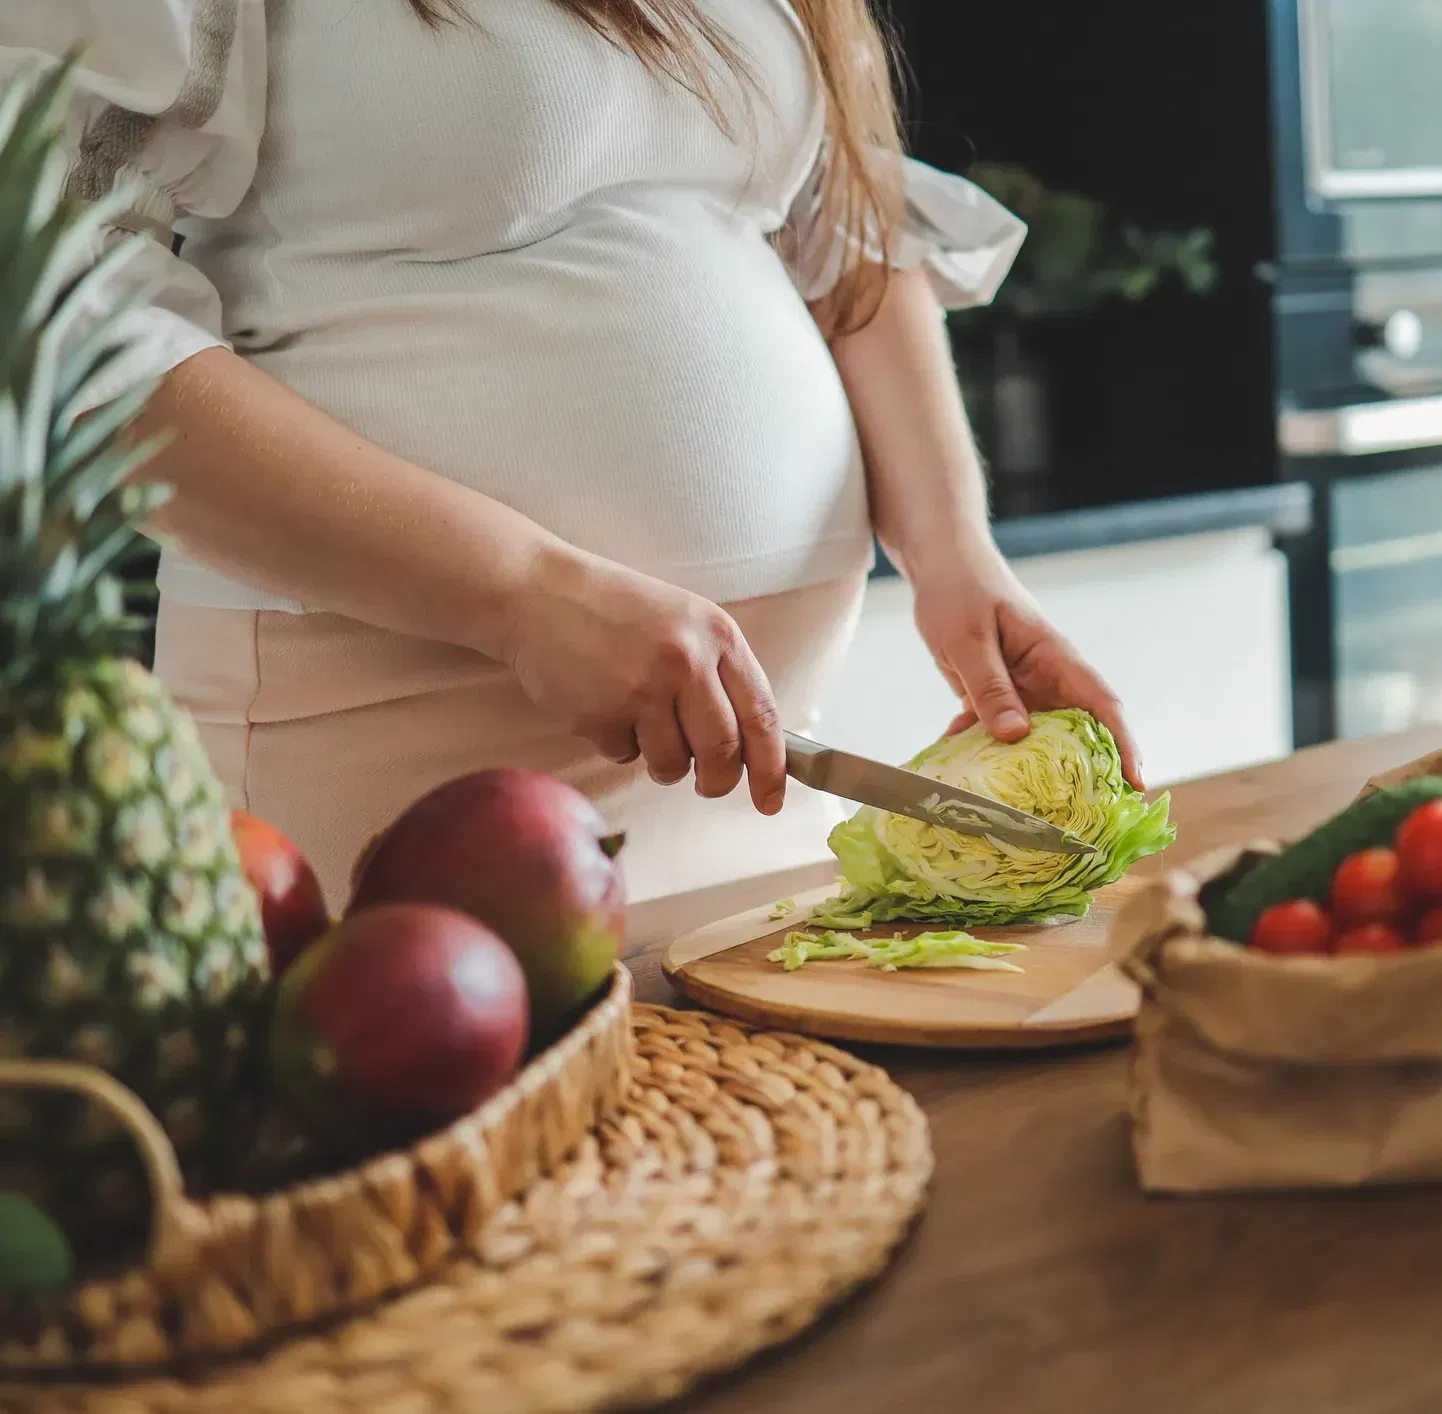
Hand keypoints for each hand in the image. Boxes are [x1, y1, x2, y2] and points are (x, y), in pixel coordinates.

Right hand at [503, 546, 786, 812]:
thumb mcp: (685, 623)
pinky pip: (624, 755)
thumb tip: (750, 748)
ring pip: (673, 763)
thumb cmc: (617, 611)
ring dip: (662, 763)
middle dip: (717, 781)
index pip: (762, 716)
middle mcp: (685, 660)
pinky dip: (618, 744)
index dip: (772, 768)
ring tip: (642, 725)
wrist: (539, 593)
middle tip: (705, 783)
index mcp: (718, 635)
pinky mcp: (599, 711)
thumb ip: (719, 675)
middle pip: (723, 752)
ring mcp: (641, 687)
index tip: (771, 801)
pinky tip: (603, 705)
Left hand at [912, 545, 1144, 789]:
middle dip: (1081, 775)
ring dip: (1024, 772)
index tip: (1136, 785)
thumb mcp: (968, 640)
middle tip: (1077, 820)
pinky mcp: (993, 697)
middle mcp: (1045, 679)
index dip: (1123, 745)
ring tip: (1017, 813)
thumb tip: (1018, 736)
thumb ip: (990, 687)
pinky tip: (958, 772)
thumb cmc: (960, 592)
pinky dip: (979, 751)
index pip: (1102, 706)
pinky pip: (993, 732)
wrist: (939, 567)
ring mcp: (1020, 690)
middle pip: (1075, 733)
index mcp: (1054, 659)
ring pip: (1033, 740)